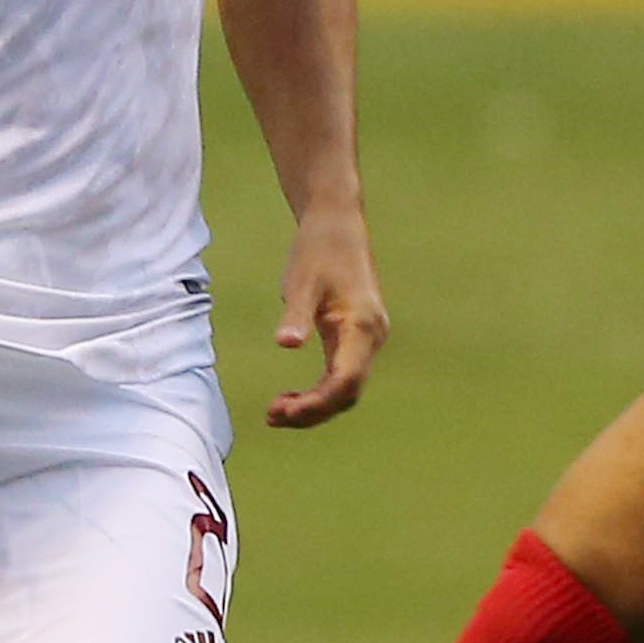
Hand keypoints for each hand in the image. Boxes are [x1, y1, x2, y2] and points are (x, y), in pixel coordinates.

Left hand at [262, 201, 387, 428]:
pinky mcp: (359, 339)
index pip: (345, 381)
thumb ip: (296, 315)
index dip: (316, 403)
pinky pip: (343, 377)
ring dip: (315, 406)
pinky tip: (293, 397)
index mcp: (361, 326)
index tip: (281, 411)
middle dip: (312, 411)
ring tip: (276, 412)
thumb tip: (286, 343)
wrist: (337, 226)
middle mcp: (372, 337)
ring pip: (347, 389)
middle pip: (347, 393)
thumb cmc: (318, 251)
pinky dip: (319, 393)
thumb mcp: (301, 282)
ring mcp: (368, 340)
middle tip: (271, 416)